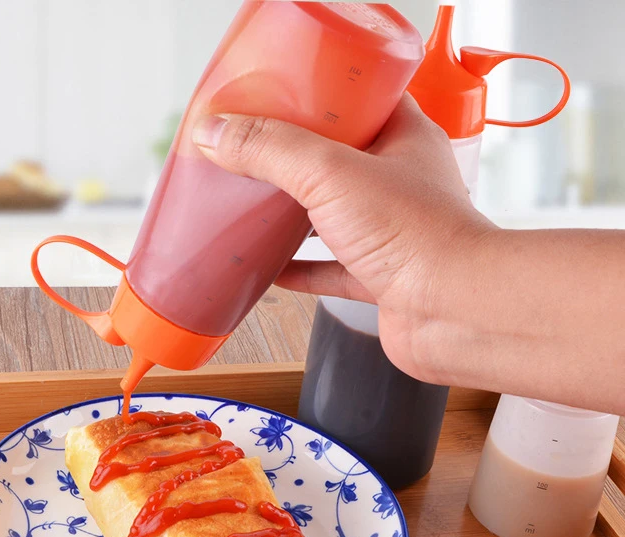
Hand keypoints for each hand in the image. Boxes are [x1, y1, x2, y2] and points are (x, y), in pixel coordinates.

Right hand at [192, 96, 492, 379]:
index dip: (321, 91)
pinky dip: (300, 270)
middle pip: (341, 158)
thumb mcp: (331, 174)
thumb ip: (271, 151)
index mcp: (402, 138)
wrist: (453, 312)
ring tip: (256, 202)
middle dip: (297, 156)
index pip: (362, 98)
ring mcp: (390, 231)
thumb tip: (216, 133)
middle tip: (257, 148)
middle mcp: (399, 182)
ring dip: (296, 214)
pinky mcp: (379, 276)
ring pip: (334, 215)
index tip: (279, 91)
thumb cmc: (419, 237)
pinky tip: (272, 270)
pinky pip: (331, 270)